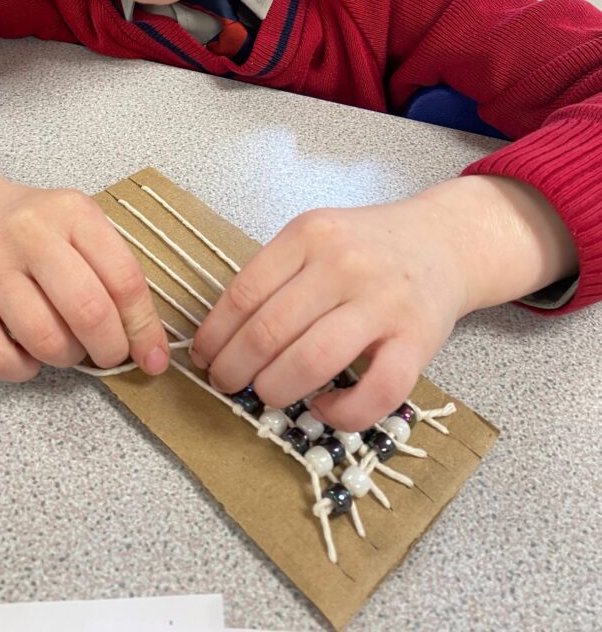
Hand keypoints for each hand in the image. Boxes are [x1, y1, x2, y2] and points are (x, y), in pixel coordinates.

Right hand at [0, 180, 169, 380]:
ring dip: (66, 357)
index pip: (124, 279)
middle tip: (109, 355)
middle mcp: (28, 233)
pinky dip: (21, 369)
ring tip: (65, 347)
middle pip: (88, 310)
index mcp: (72, 212)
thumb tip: (146, 344)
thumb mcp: (78, 227)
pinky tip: (28, 356)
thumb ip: (111, 272)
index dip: (144, 327)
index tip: (152, 355)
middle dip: (110, 348)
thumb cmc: (33, 230)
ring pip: (45, 339)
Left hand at [191, 176, 576, 429]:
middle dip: (236, 368)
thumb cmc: (367, 247)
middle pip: (270, 330)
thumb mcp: (316, 238)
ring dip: (276, 388)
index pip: (244, 292)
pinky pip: (375, 391)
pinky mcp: (417, 341)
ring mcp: (383, 302)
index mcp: (310, 234)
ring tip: (266, 395)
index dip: (215, 334)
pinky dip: (341, 412)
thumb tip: (221, 336)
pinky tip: (324, 407)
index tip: (204, 357)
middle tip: (226, 383)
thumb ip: (276, 275)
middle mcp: (344, 264)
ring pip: (313, 360)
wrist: (442, 242)